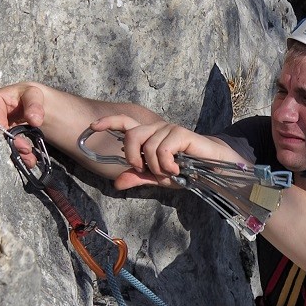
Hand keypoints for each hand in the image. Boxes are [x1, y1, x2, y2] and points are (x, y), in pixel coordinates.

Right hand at [0, 81, 47, 165]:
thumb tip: (34, 120)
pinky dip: (15, 156)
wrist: (30, 105)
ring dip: (13, 154)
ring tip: (29, 158)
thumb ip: (35, 105)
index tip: (17, 139)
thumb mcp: (34, 95)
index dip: (2, 130)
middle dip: (9, 145)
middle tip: (26, 150)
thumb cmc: (28, 96)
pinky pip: (2, 150)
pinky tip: (28, 159)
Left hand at [84, 116, 230, 189]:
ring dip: (157, 167)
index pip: (124, 122)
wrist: (212, 169)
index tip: (92, 127)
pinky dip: (167, 165)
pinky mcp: (181, 133)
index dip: (108, 122)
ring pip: (148, 147)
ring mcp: (169, 129)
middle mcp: (156, 128)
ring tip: (170, 173)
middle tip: (145, 170)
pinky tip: (178, 170)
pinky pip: (163, 149)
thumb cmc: (187, 171)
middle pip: (132, 135)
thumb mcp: (158, 178)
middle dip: (133, 157)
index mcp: (148, 136)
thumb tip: (116, 183)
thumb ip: (138, 178)